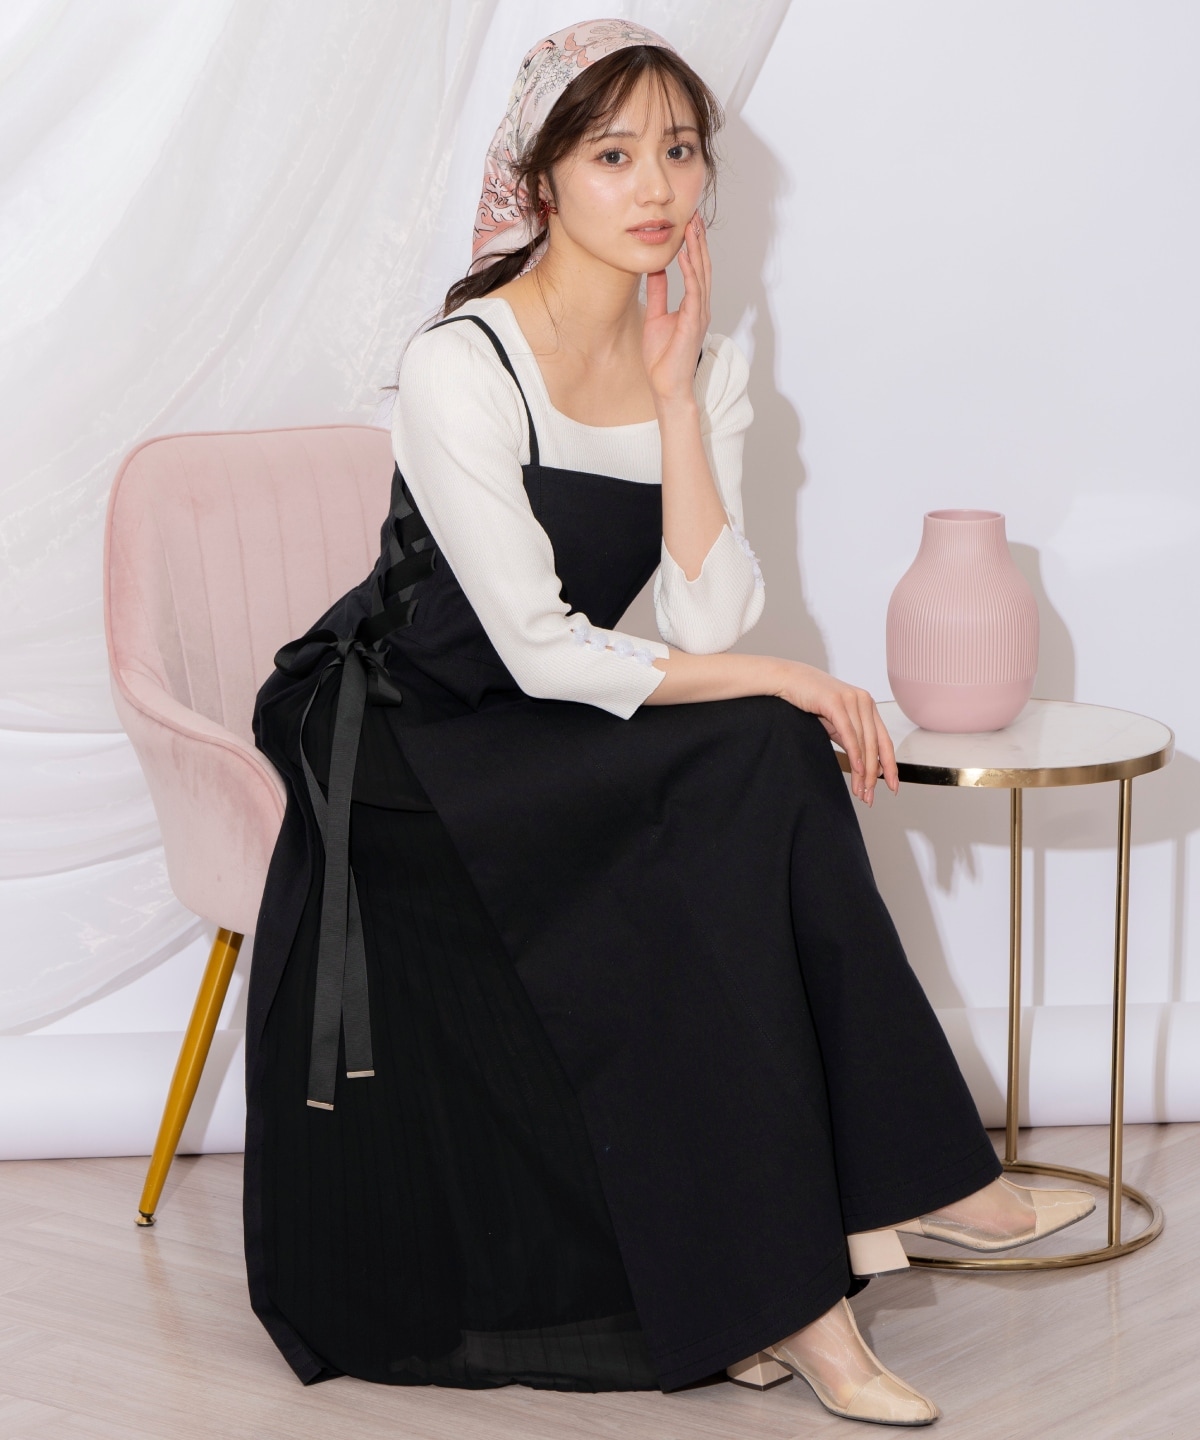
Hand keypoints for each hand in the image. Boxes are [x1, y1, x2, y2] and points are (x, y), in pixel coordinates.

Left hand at [642, 213, 711, 407]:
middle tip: (695, 215)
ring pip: (701, 274)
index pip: (696, 269)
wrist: (666, 386)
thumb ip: (659, 293)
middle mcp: (700, 307)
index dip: (693, 246)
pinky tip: (685, 255)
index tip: (689, 223)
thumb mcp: (656, 317)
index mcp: (693, 305)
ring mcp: (699, 314)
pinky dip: (689, 272)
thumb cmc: (662, 358)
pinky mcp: (693, 323)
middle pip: (702, 266)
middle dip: (699, 240)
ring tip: (692, 227)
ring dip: (697, 249)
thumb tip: (656, 270)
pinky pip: (693, 292)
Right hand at [773, 661, 898, 804]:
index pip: (885, 741)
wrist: (788, 680)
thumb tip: (867, 766)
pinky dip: (855, 753)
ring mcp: (852, 700)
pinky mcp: (836, 702)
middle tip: (870, 796)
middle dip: (875, 774)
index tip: (893, 786)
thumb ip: (852, 740)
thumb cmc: (810, 702)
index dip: (890, 765)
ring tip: (861, 790)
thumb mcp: (836, 724)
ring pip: (864, 742)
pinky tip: (857, 769)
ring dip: (864, 770)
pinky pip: (849, 733)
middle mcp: (865, 701)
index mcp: (868, 707)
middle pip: (876, 745)